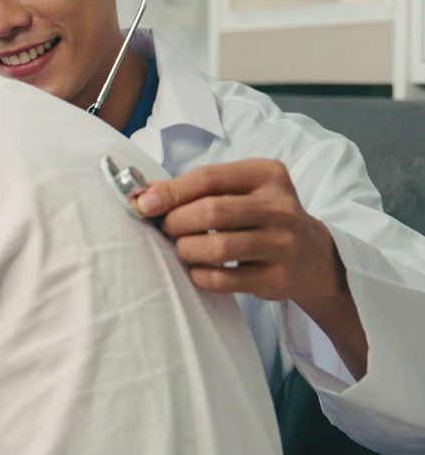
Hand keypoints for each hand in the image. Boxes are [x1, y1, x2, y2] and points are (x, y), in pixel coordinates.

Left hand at [134, 158, 367, 376]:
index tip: (144, 203)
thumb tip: (143, 195)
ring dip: (186, 249)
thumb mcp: (238, 190)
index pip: (209, 178)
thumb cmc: (259, 215)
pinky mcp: (278, 278)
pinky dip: (200, 275)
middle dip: (177, 221)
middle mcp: (281, 207)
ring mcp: (284, 244)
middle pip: (212, 212)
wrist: (312, 256)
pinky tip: (198, 269)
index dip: (171, 192)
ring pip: (218, 247)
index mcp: (267, 175)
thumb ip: (195, 189)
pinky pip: (224, 279)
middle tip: (167, 229)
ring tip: (182, 248)